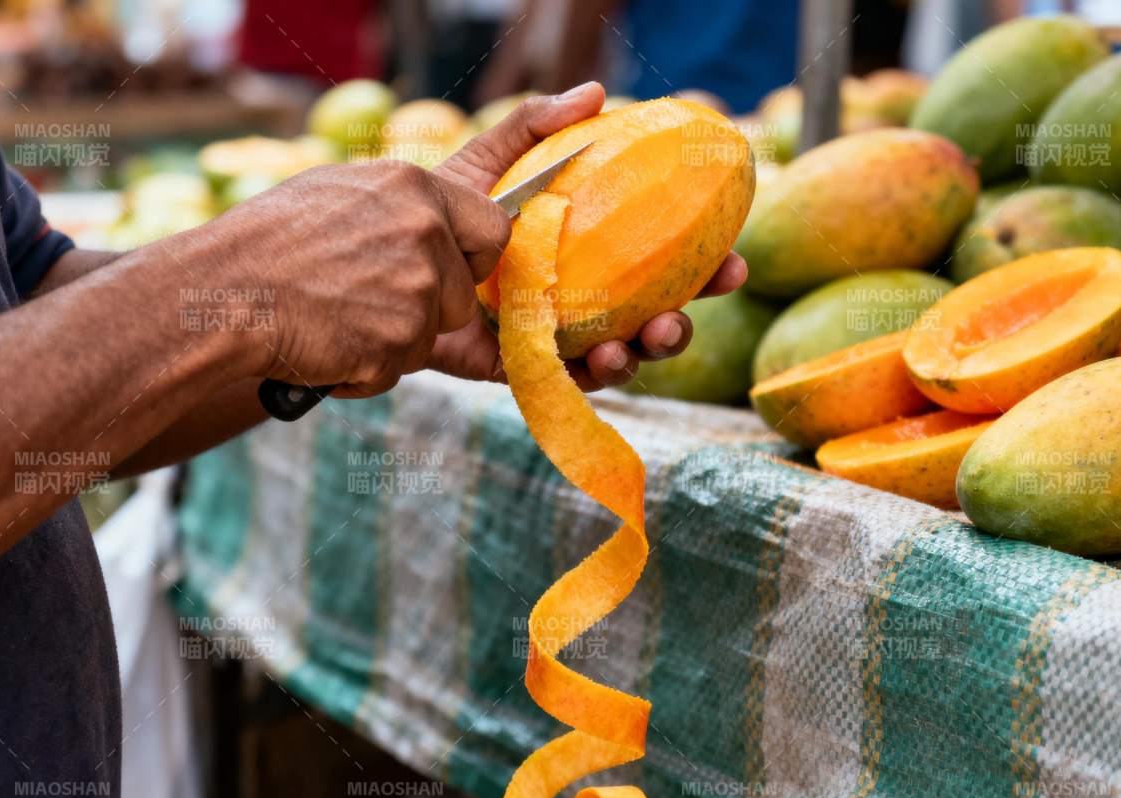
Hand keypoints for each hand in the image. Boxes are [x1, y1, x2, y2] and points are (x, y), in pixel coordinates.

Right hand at [222, 160, 510, 397]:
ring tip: (334, 319)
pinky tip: (322, 345)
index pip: (494, 226)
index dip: (476, 257)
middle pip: (463, 297)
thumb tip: (432, 218)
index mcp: (413, 187)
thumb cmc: (265, 242)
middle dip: (432, 311)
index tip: (454, 269)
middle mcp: (424, 233)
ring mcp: (414, 291)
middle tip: (372, 304)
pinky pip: (394, 371)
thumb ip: (398, 206)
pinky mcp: (396, 344)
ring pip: (429, 337)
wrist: (221, 293)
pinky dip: (362, 371)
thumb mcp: (338, 192)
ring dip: (392, 342)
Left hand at [428, 81, 748, 389]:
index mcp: (593, 255)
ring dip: (640, 356)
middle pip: (651, 320)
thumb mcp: (491, 160)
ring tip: (638, 342)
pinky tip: (600, 358)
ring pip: (617, 358)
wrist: (388, 255)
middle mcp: (583, 301)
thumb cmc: (444, 207)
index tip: (732, 265)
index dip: (706, 269)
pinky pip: (566, 380)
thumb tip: (596, 94)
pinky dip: (589, 373)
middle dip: (680, 325)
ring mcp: (555, 337)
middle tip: (683, 316)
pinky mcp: (521, 367)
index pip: (662, 266)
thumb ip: (537, 127)